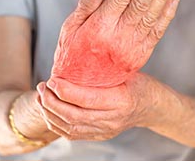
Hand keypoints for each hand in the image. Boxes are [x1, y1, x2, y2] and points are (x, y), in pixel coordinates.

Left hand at [37, 73, 161, 140]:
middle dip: (51, 101)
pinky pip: (72, 134)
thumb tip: (73, 58)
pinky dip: (56, 123)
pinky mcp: (99, 135)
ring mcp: (105, 131)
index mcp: (121, 101)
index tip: (52, 79)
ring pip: (69, 127)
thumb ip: (103, 69)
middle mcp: (112, 120)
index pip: (86, 99)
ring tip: (42, 96)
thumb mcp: (126, 71)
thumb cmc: (140, 85)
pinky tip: (49, 111)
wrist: (152, 107)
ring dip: (50, 113)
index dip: (65, 91)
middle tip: (42, 86)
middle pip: (73, 115)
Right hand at [51, 0, 179, 86]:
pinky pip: (157, 33)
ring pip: (152, 15)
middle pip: (141, 2)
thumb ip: (86, 5)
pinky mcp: (140, 55)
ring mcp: (132, 47)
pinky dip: (167, 15)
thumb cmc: (71, 54)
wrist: (81, 89)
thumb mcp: (70, 28)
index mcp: (100, 27)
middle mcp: (118, 37)